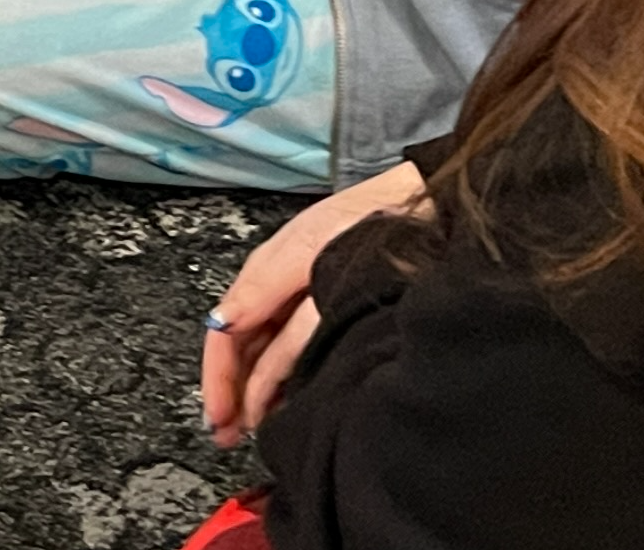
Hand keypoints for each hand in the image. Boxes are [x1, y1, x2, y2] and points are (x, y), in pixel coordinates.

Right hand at [200, 160, 427, 446]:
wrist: (425, 210)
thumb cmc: (367, 219)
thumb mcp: (305, 253)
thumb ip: (264, 291)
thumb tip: (223, 327)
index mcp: (263, 271)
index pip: (224, 331)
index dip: (218, 377)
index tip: (221, 416)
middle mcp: (281, 289)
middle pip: (242, 349)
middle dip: (231, 393)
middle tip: (228, 433)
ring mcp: (307, 301)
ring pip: (269, 356)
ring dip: (257, 393)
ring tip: (255, 427)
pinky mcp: (335, 311)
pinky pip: (299, 352)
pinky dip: (286, 380)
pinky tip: (291, 400)